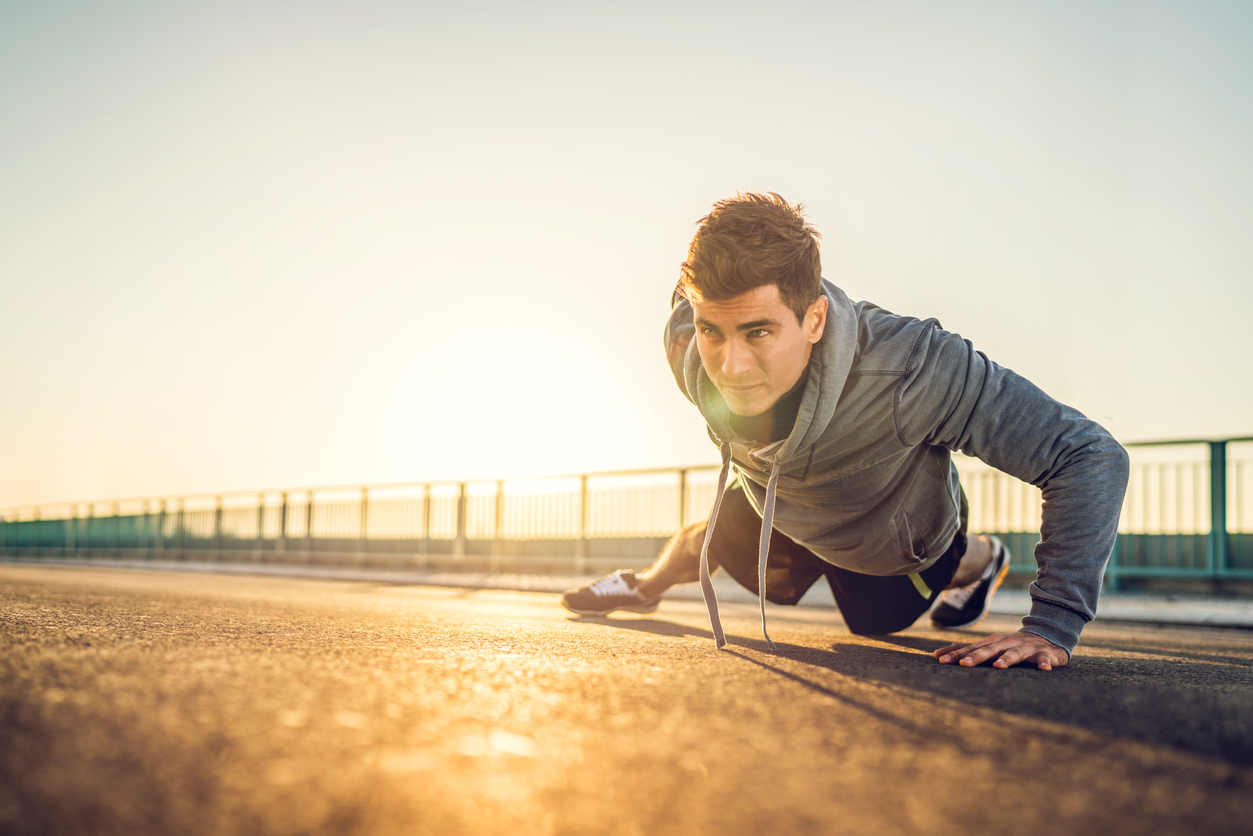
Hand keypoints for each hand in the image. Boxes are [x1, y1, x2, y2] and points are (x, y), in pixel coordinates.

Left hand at [934, 631, 1069, 670]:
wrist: (1046, 638)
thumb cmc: (1012, 645)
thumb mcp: (989, 646)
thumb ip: (966, 650)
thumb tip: (937, 654)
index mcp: (992, 642)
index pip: (971, 648)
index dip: (956, 654)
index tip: (940, 660)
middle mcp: (1006, 642)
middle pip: (989, 650)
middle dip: (976, 656)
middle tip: (963, 664)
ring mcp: (1025, 647)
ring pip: (1015, 653)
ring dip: (1007, 658)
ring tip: (998, 666)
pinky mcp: (1043, 653)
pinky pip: (1044, 658)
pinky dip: (1044, 663)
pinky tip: (1043, 668)